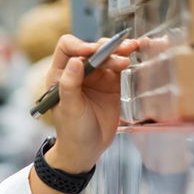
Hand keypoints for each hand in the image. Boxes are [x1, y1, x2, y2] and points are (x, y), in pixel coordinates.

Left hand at [43, 34, 137, 173]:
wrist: (87, 149)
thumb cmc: (72, 131)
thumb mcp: (70, 109)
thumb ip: (70, 85)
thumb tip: (74, 61)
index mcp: (60, 75)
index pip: (67, 48)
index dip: (80, 45)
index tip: (92, 52)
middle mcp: (77, 71)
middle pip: (90, 48)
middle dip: (104, 46)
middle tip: (119, 50)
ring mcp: (95, 76)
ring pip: (106, 53)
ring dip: (118, 50)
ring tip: (130, 51)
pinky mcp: (111, 82)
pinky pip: (118, 64)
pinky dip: (126, 57)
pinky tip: (134, 54)